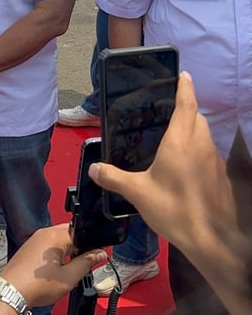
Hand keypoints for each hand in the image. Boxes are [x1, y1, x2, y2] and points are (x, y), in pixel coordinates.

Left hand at [0, 224, 105, 307]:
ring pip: (60, 239)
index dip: (90, 246)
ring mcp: (36, 238)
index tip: (95, 257)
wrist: (12, 291)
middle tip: (80, 265)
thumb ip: (86, 263)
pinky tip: (54, 269)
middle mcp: (44, 233)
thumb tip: (99, 253)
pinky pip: (49, 244)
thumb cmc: (36, 286)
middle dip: (78, 248)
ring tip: (65, 270)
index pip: (81, 233)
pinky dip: (56, 253)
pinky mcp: (30, 245)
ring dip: (67, 251)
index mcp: (55, 236)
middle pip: (70, 234)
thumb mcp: (69, 277)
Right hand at [88, 71, 236, 253]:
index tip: (183, 74)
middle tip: (169, 110)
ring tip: (173, 137)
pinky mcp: (221, 177)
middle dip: (187, 109)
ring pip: (205, 135)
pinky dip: (198, 149)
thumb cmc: (174, 209)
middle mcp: (200, 145)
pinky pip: (208, 153)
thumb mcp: (137, 193)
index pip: (186, 104)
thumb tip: (93, 169)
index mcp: (181, 141)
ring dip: (193, 129)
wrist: (212, 240)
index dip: (185, 87)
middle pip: (197, 117)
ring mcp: (214, 161)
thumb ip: (114, 177)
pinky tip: (184, 166)